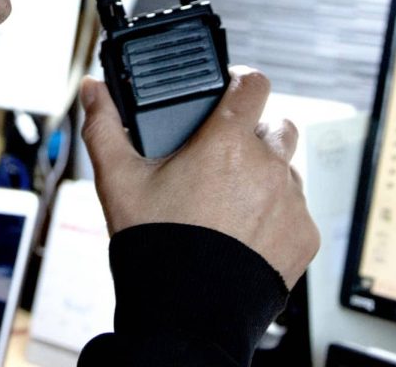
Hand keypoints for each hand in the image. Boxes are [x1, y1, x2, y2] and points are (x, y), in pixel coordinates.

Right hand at [79, 66, 319, 288]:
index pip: (254, 83)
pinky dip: (278, 215)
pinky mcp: (304, 236)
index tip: (230, 89)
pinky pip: (298, 211)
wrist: (185, 317)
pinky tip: (246, 232)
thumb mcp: (118, 180)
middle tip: (223, 156)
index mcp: (227, 142)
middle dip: (254, 133)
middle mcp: (267, 165)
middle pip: (276, 125)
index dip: (241, 80)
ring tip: (231, 200)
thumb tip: (91, 88)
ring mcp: (291, 202)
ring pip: (288, 169)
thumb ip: (104, 127)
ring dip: (267, 174)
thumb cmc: (155, 245)